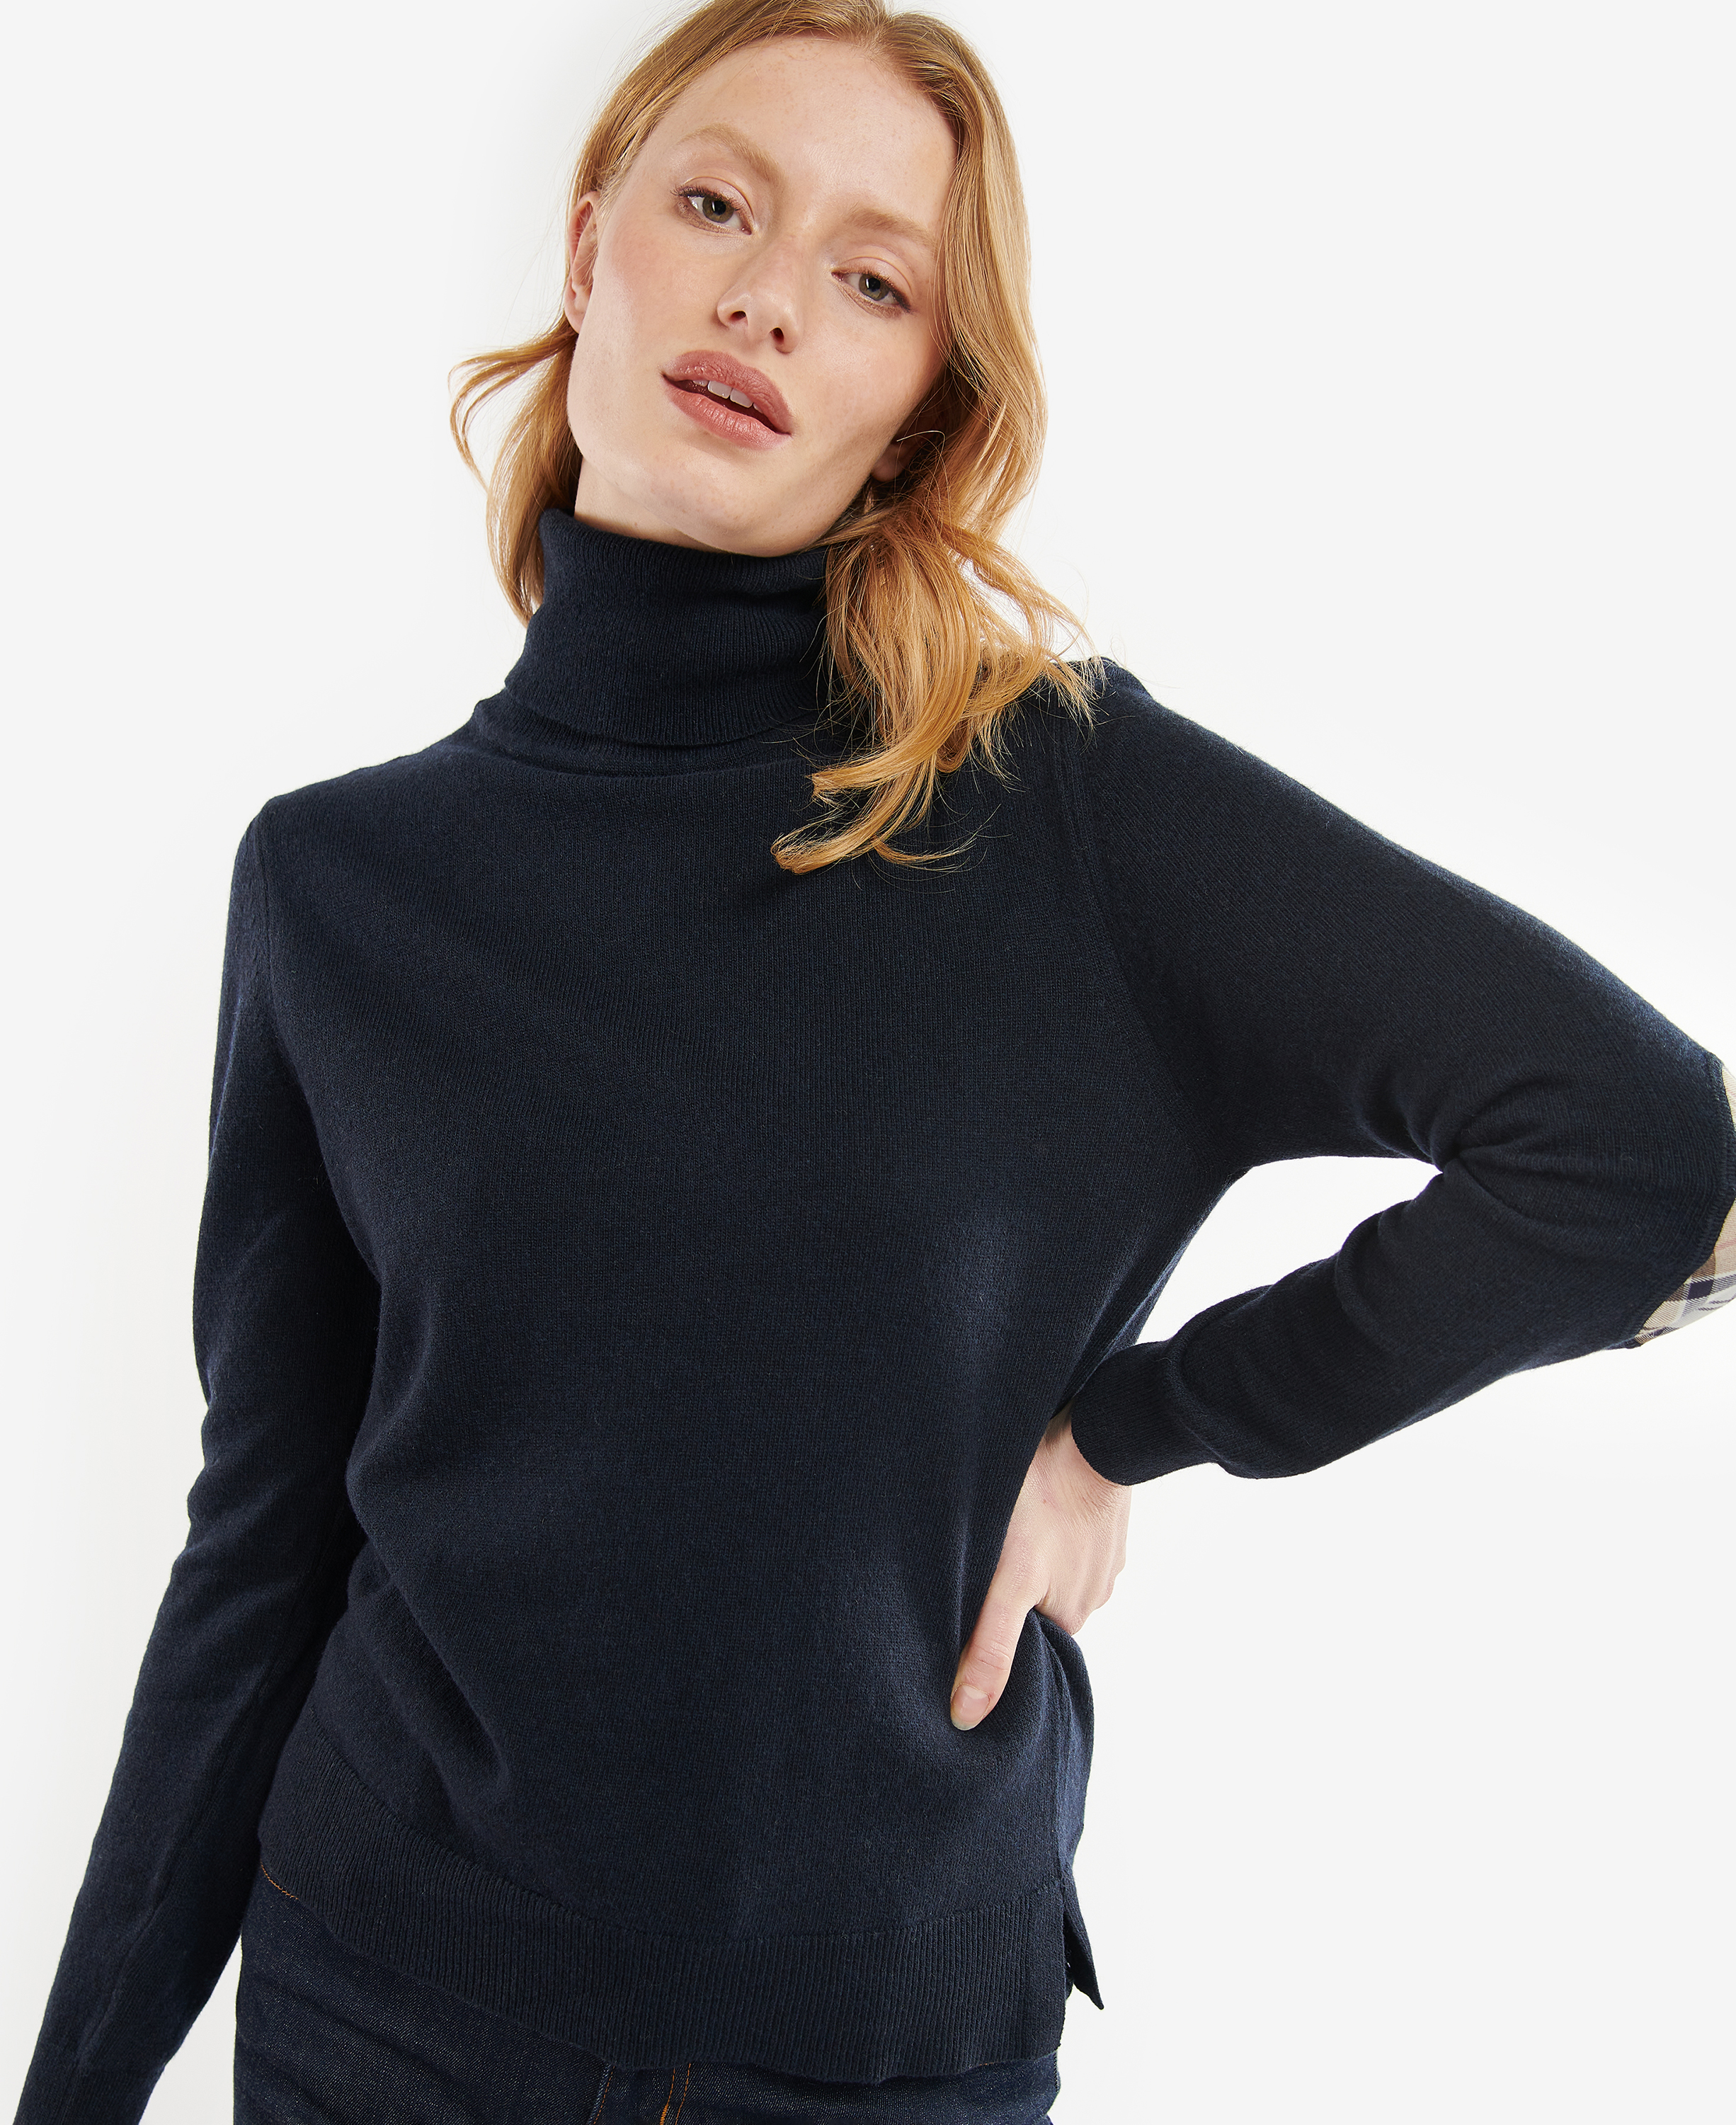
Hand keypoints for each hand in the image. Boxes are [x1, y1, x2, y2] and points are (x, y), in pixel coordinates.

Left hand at [950, 1400, 1131, 1730]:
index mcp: (1071, 1619)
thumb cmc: (1043, 1503)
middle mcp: (1093, 1595)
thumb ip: (990, 1647)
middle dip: (1007, 1591)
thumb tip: (965, 1717)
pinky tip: (1030, 1507)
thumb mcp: (1008, 1581)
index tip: (964, 1606)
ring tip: (1000, 1529)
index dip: (989, 1628)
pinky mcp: (1102, 1520)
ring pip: (1050, 1569)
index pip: (1021, 1641)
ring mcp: (1101, 1555)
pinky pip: (1066, 1534)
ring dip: (1028, 1556)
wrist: (1092, 1434)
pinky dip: (1048, 1526)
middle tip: (975, 1559)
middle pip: (1035, 1605)